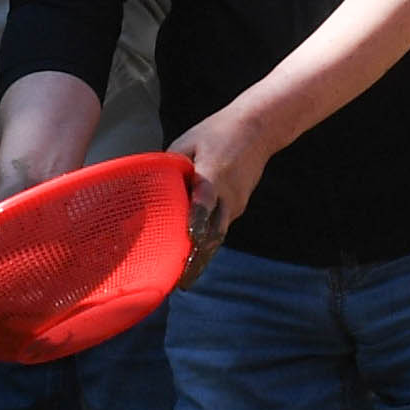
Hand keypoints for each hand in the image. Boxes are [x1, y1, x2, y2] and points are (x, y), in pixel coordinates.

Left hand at [172, 100, 280, 272]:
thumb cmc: (217, 132)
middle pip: (214, 231)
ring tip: (185, 276)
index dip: (196, 222)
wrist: (259, 129)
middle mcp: (228, 195)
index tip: (189, 240)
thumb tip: (151, 189)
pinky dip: (208, 241)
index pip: (204, 203)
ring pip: (218, 234)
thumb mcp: (188, 142)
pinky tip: (194, 254)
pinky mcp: (238, 206)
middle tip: (183, 279)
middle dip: (199, 256)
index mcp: (213, 175)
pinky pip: (221, 227)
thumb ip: (170, 167)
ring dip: (203, 255)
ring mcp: (236, 203)